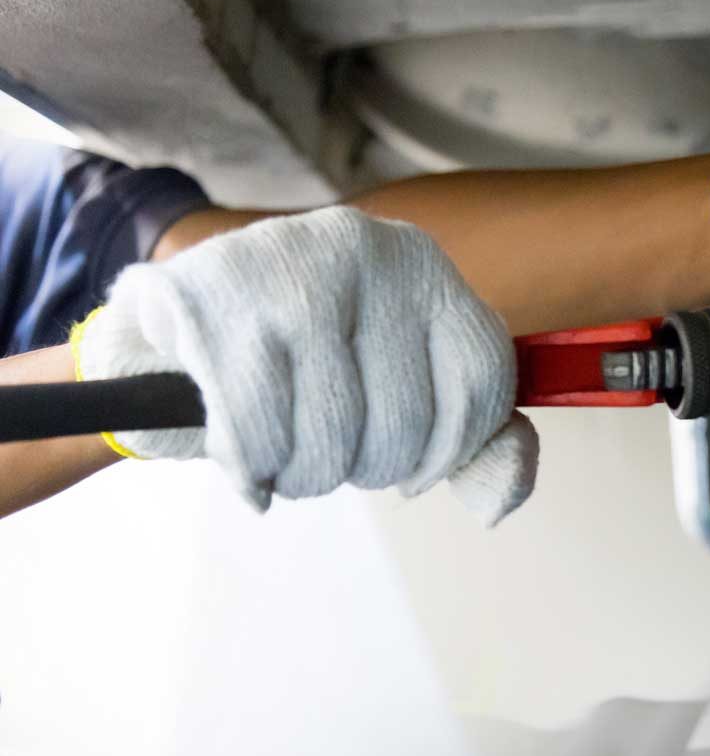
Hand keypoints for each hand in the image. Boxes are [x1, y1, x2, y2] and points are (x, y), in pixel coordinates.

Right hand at [72, 207, 538, 524]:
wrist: (168, 320)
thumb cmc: (299, 361)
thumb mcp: (397, 379)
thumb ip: (472, 441)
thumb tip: (496, 505)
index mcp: (422, 264)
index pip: (482, 378)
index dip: (453, 450)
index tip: (416, 470)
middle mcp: (366, 250)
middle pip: (407, 422)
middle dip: (366, 467)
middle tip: (330, 451)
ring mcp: (289, 269)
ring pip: (334, 438)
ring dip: (306, 476)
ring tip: (287, 453)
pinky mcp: (213, 302)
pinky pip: (261, 437)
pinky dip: (254, 470)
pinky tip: (247, 460)